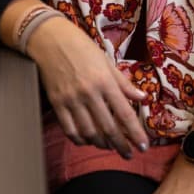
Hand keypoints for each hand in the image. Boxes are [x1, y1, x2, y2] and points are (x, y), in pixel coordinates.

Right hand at [26, 16, 148, 157]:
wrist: (50, 39)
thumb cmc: (81, 47)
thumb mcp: (106, 61)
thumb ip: (123, 82)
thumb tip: (142, 97)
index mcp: (105, 81)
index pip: (124, 113)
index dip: (135, 133)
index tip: (143, 146)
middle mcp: (89, 93)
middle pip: (108, 128)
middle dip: (121, 145)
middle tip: (129, 154)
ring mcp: (71, 100)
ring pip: (89, 132)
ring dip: (102, 144)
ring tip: (110, 147)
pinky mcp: (57, 103)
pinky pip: (70, 129)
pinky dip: (80, 140)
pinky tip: (88, 140)